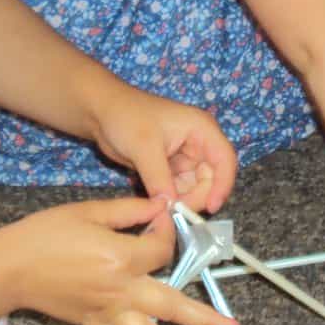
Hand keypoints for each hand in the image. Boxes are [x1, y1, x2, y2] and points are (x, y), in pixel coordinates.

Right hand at [0, 197, 240, 324]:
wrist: (10, 266)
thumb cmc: (45, 234)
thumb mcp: (89, 211)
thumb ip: (129, 211)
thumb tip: (160, 206)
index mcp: (120, 257)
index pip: (163, 251)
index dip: (170, 234)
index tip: (166, 222)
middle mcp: (119, 290)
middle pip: (173, 306)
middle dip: (206, 319)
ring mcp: (106, 313)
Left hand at [90, 86, 236, 213]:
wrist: (100, 112)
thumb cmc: (126, 116)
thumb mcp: (144, 147)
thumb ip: (159, 179)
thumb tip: (170, 208)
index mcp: (201, 129)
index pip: (225, 160)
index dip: (223, 185)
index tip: (211, 207)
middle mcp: (198, 143)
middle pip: (210, 179)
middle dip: (197, 197)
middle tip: (176, 212)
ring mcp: (184, 157)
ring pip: (194, 188)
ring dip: (182, 201)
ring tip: (162, 208)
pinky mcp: (170, 168)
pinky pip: (178, 189)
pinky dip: (170, 199)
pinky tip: (157, 204)